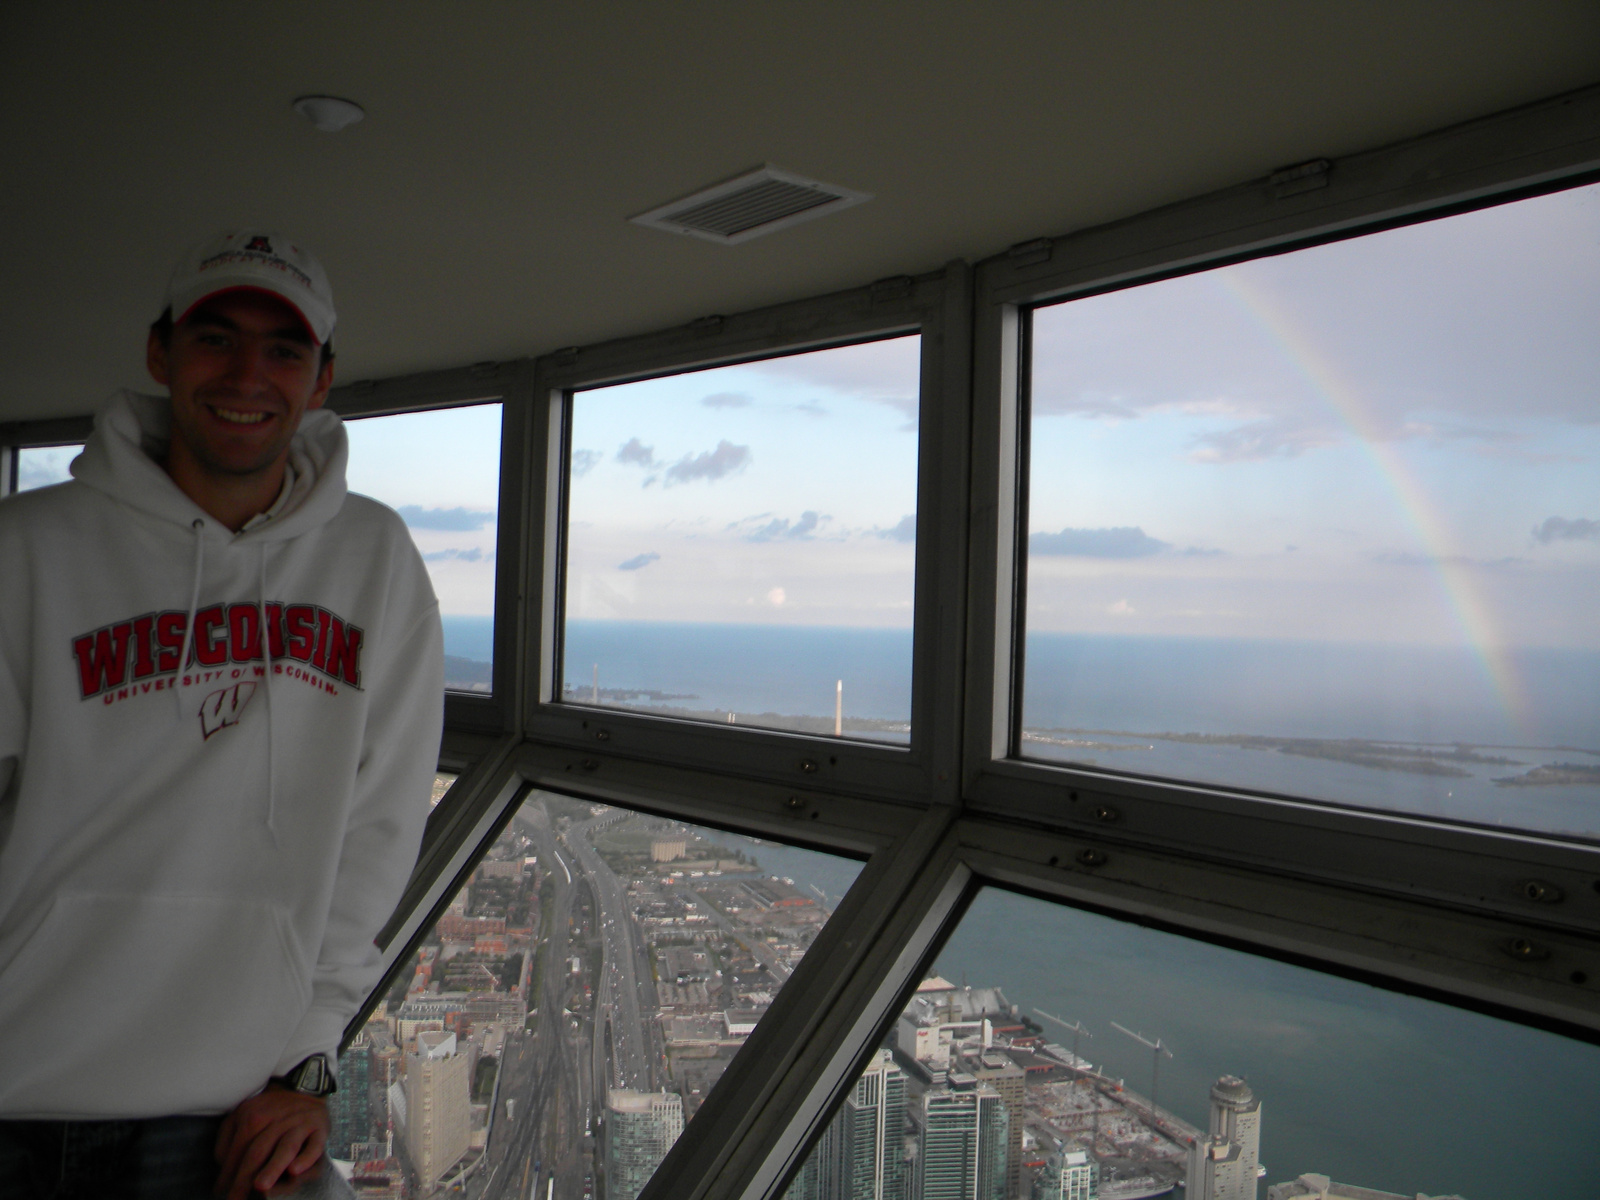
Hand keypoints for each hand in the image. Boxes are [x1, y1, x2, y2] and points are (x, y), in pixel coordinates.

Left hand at [213, 1085, 328, 1199]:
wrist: (304, 1089)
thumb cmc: (269, 1110)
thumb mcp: (241, 1114)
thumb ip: (227, 1139)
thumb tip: (223, 1165)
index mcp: (253, 1116)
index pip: (238, 1149)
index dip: (228, 1173)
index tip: (221, 1192)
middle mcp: (276, 1119)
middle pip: (258, 1151)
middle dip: (245, 1178)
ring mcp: (300, 1123)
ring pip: (285, 1147)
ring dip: (273, 1167)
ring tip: (261, 1186)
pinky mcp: (319, 1129)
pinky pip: (314, 1145)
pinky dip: (306, 1158)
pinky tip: (295, 1170)